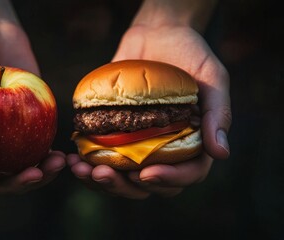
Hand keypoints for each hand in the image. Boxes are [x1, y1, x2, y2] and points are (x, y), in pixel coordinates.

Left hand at [68, 24, 230, 198]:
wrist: (157, 34)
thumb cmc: (190, 55)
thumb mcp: (212, 78)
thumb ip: (218, 114)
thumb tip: (221, 153)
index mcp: (192, 142)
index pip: (187, 173)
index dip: (168, 180)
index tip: (145, 173)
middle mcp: (165, 149)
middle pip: (149, 185)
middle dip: (125, 186)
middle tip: (104, 174)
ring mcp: (138, 144)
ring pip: (122, 177)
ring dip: (102, 181)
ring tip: (83, 170)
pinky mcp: (115, 134)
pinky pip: (102, 157)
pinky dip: (88, 163)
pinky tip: (74, 159)